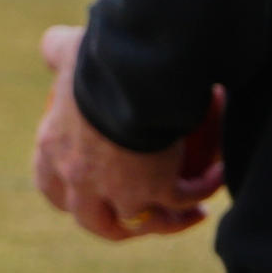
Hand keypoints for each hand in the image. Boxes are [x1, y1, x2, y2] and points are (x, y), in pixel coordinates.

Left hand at [31, 26, 223, 242]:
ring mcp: (117, 191)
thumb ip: (57, 49)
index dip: (70, 197)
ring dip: (168, 223)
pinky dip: (202, 191)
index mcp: (54, 150)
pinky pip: (182, 199)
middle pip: (93, 221)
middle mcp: (80, 179)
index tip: (88, 191)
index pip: (53, 188)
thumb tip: (54, 47)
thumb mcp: (70, 50)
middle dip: (115, 226)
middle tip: (138, 212)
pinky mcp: (156, 190)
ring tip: (194, 212)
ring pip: (141, 223)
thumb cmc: (101, 57)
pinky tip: (218, 175)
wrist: (135, 74)